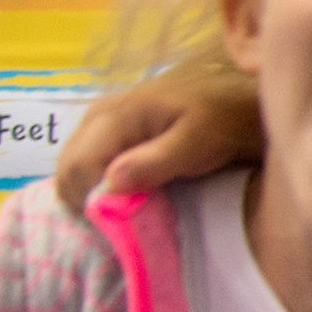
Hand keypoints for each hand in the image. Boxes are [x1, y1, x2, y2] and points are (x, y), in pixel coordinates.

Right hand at [53, 70, 258, 211]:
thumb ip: (156, 162)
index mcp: (113, 116)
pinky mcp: (112, 132)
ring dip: (96, 196)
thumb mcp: (199, 142)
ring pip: (75, 171)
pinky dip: (103, 186)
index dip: (96, 203)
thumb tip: (110, 184)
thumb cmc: (227, 116)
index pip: (77, 170)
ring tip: (133, 211)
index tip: (130, 222)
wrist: (244, 89)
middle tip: (129, 222)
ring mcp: (101, 123)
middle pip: (68, 172)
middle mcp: (96, 117)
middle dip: (90, 202)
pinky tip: (132, 197)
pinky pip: (91, 165)